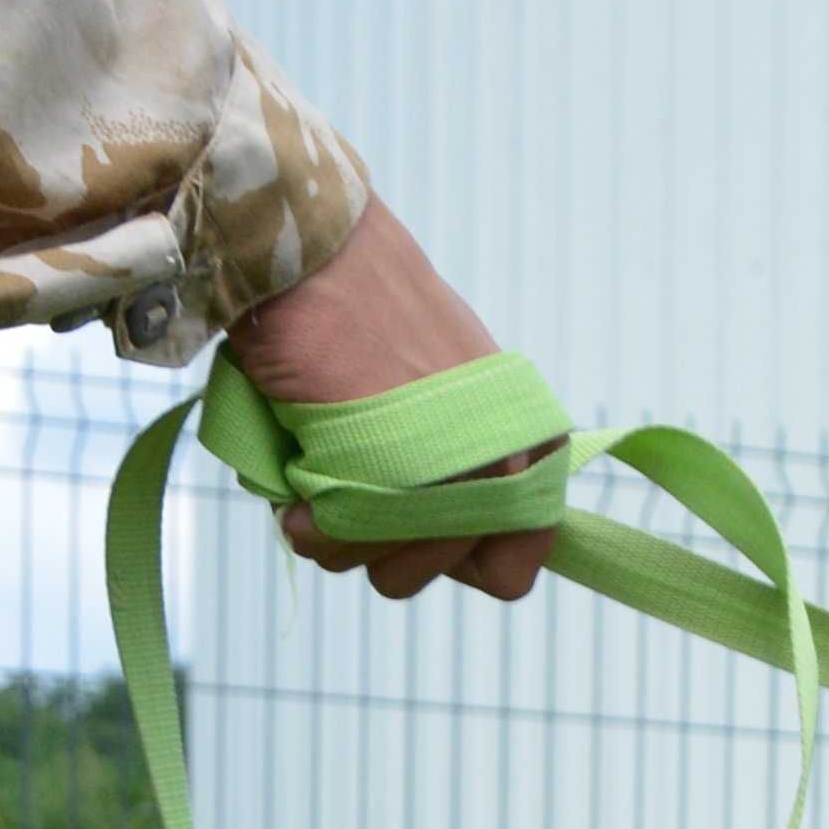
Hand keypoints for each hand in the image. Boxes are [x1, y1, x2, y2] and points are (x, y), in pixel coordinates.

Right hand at [226, 202, 551, 600]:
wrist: (318, 255)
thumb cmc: (365, 322)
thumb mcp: (437, 403)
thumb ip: (455, 478)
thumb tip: (431, 545)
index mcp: (532, 451)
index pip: (511, 571)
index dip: (448, 556)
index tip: (408, 516)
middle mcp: (514, 468)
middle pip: (442, 572)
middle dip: (382, 545)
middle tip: (347, 481)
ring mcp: (463, 475)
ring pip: (392, 572)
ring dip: (340, 535)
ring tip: (318, 466)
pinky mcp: (399, 472)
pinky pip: (345, 546)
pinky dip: (309, 525)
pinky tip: (297, 480)